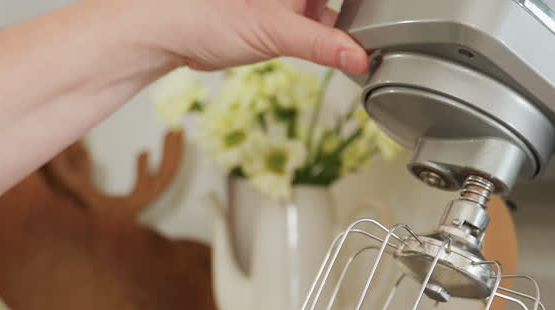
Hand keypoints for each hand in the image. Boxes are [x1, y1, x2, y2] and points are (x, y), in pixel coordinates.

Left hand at [86, 0, 370, 73]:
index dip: (368, 9)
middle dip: (360, 16)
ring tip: (368, 45)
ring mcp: (288, 1)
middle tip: (380, 35)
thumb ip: (322, 44)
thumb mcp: (274, 31)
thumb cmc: (203, 15)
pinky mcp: (281, 17)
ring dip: (347, 28)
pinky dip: (331, 40)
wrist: (165, 33)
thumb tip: (359, 57)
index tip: (388, 17)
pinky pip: (317, 26)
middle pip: (339, 2)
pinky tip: (344, 53)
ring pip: (328, 11)